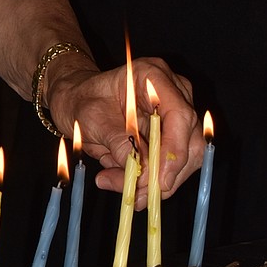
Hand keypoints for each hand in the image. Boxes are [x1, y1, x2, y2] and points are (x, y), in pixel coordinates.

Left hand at [47, 54, 202, 204]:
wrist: (76, 102)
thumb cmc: (83, 100)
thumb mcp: (92, 118)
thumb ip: (119, 142)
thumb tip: (144, 171)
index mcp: (153, 76)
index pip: (180, 114)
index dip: (174, 149)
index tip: (159, 179)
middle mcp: (172, 94)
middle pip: (190, 142)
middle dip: (163, 173)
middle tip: (133, 190)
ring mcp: (175, 118)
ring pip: (184, 162)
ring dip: (153, 182)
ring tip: (114, 181)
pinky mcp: (172, 140)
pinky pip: (171, 169)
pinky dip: (149, 183)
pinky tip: (121, 180)